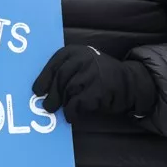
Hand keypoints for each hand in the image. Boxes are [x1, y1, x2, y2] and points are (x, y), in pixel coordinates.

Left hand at [32, 45, 154, 123]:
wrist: (130, 83)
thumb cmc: (100, 77)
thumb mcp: (83, 65)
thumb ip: (67, 71)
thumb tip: (42, 89)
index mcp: (77, 51)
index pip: (55, 63)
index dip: (43, 78)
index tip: (36, 90)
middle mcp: (84, 59)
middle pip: (60, 78)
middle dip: (51, 94)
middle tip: (46, 107)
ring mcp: (92, 73)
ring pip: (68, 91)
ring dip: (63, 104)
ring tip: (62, 111)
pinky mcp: (98, 90)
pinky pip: (77, 103)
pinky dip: (72, 112)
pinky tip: (72, 116)